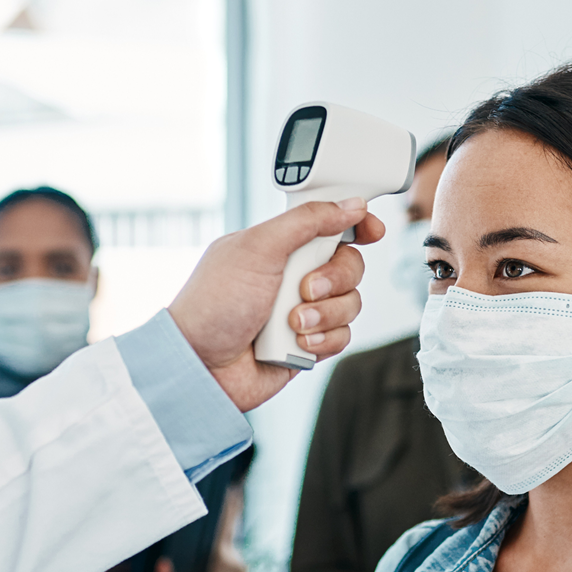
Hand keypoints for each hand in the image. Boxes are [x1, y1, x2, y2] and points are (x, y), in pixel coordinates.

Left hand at [170, 199, 382, 411]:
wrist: (201, 365)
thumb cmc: (214, 305)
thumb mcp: (258, 248)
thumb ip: (307, 221)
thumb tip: (350, 205)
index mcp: (279, 245)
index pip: (329, 226)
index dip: (355, 226)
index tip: (370, 230)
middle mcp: (292, 276)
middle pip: (349, 264)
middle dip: (334, 278)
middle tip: (304, 289)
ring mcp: (302, 310)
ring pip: (350, 303)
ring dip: (325, 313)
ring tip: (291, 322)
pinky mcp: (307, 343)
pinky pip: (342, 336)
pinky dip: (322, 339)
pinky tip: (295, 343)